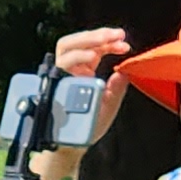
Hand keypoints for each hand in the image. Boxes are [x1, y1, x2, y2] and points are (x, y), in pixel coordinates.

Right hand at [35, 28, 131, 179]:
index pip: (95, 48)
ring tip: (104, 42)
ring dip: (86, 40)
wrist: (73, 144)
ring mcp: (61, 75)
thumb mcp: (109, 105)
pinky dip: (77, 57)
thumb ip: (117, 88)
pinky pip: (62, 64)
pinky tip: (92, 56)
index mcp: (84, 70)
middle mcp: (71, 69)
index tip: (124, 43)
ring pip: (66, 46)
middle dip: (97, 35)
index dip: (108, 42)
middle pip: (77, 41)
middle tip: (116, 34)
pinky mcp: (56, 82)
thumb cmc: (90, 124)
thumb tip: (124, 71)